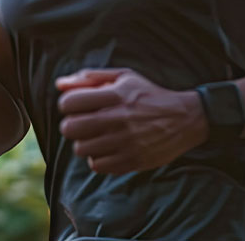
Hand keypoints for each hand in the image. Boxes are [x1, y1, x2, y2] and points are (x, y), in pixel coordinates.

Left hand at [56, 69, 207, 174]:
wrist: (186, 118)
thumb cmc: (149, 95)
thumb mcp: (123, 77)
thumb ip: (90, 78)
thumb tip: (59, 84)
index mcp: (115, 95)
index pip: (69, 103)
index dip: (67, 104)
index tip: (76, 106)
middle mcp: (119, 119)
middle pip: (69, 128)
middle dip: (71, 125)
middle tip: (82, 124)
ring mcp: (126, 142)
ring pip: (81, 149)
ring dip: (84, 142)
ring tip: (96, 137)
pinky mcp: (133, 161)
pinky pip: (97, 165)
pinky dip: (98, 158)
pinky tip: (107, 149)